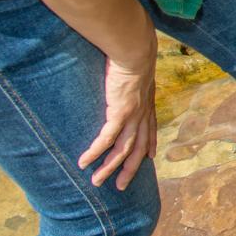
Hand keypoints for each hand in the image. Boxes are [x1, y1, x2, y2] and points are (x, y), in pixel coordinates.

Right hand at [78, 50, 157, 189]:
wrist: (135, 49)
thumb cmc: (132, 56)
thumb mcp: (135, 71)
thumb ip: (131, 80)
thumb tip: (123, 76)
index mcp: (147, 105)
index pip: (150, 131)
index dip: (150, 145)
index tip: (150, 158)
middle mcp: (142, 115)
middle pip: (138, 149)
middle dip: (129, 170)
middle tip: (121, 186)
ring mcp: (132, 116)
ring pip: (122, 150)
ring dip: (109, 167)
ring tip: (96, 181)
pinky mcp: (119, 113)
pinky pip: (107, 139)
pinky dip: (95, 152)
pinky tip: (84, 161)